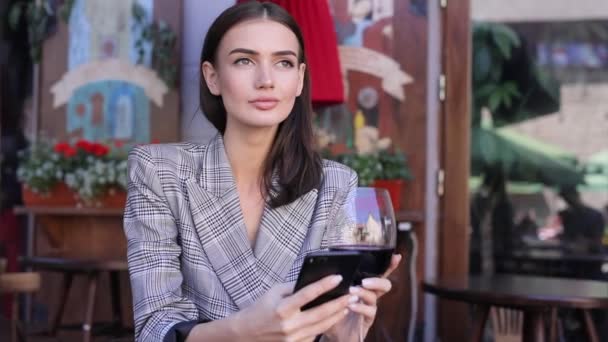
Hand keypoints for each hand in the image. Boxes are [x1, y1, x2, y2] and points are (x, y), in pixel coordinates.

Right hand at [234, 274, 354, 341]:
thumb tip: (314, 281)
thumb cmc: (260, 308)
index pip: (308, 294)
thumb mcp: (273, 292)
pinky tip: (333, 317)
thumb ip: (293, 287)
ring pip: (321, 326)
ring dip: (336, 315)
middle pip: (320, 313)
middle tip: (352, 295)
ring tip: (347, 305)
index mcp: (282, 308)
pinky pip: (314, 335)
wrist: (247, 333)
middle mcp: (289, 325)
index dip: (324, 285)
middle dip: (339, 303)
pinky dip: (325, 326)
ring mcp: (293, 338)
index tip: (338, 277)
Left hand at [323, 254, 401, 341]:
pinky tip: (351, 306)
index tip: (396, 256)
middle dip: (377, 280)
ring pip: (375, 297)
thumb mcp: (334, 293)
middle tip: (365, 281)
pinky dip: (360, 307)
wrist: (333, 332)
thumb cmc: (335, 310)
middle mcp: (370, 296)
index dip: (389, 265)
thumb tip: (327, 265)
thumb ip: (335, 281)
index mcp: (364, 286)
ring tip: (353, 291)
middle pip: (384, 285)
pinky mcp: (367, 320)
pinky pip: (369, 312)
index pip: (379, 273)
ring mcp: (369, 308)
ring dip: (364, 293)